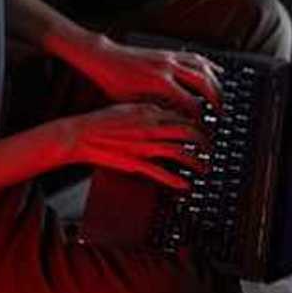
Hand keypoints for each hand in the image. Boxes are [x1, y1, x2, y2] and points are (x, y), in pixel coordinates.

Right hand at [53, 104, 208, 189]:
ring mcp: (145, 146)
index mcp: (149, 111)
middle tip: (210, 148)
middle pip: (189, 132)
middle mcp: (151, 127)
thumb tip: (165, 111)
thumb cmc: (101, 121)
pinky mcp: (136, 163)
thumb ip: (148, 108)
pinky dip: (177, 181)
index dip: (198, 123)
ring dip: (197, 161)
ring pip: (181, 152)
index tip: (204, 129)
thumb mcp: (128, 106)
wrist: (81, 134)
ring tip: (204, 168)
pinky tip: (185, 185)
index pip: (183, 115)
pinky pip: (162, 173)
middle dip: (205, 141)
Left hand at [73, 35, 224, 118]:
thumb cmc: (114, 83)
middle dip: (216, 100)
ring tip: (222, 97)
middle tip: (221, 115)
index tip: (205, 129)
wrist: (104, 57)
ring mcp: (170, 57)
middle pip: (204, 83)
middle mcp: (168, 68)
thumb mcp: (133, 104)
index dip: (200, 119)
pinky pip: (195, 56)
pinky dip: (209, 65)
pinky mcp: (168, 52)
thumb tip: (175, 124)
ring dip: (216, 83)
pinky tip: (216, 72)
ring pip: (203, 67)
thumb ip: (156, 112)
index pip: (190, 103)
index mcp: (159, 83)